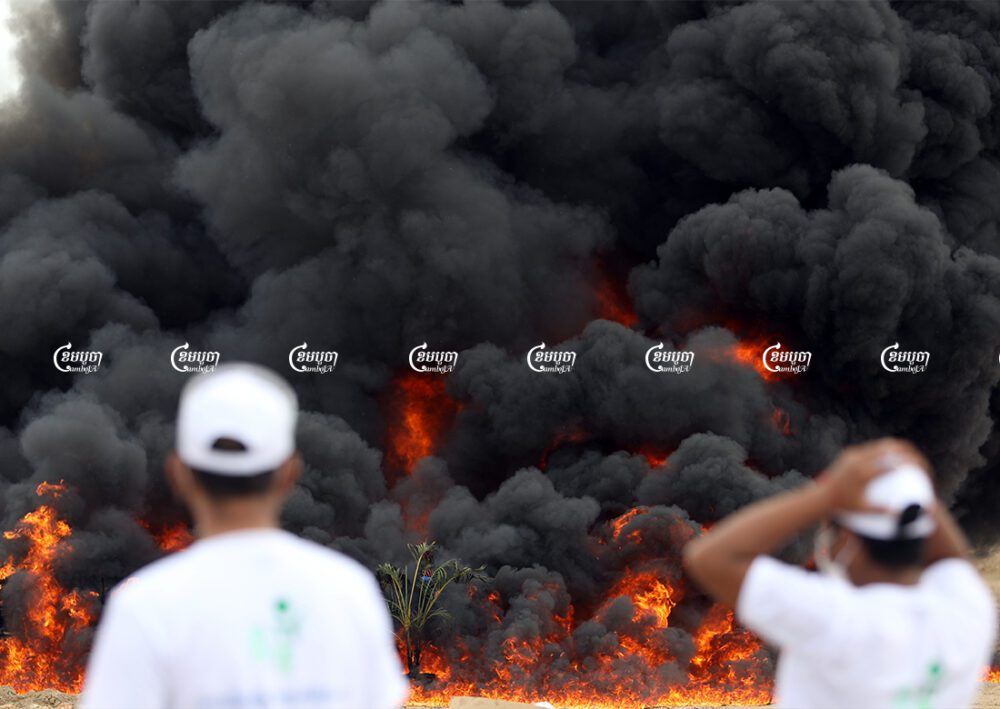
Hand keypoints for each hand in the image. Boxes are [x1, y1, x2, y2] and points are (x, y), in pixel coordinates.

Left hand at [816, 438, 930, 512]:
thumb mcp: (863, 509)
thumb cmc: (844, 505)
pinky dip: (885, 449)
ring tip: (911, 454)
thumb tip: (903, 514)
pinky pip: (872, 447)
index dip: (908, 464)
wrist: (822, 496)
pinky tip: (895, 455)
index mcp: (862, 473)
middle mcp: (858, 460)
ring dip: (896, 447)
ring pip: (880, 445)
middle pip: (887, 448)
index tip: (920, 469)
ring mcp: (853, 454)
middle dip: (905, 451)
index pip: (890, 464)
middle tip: (919, 457)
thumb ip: (882, 510)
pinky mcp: (850, 453)